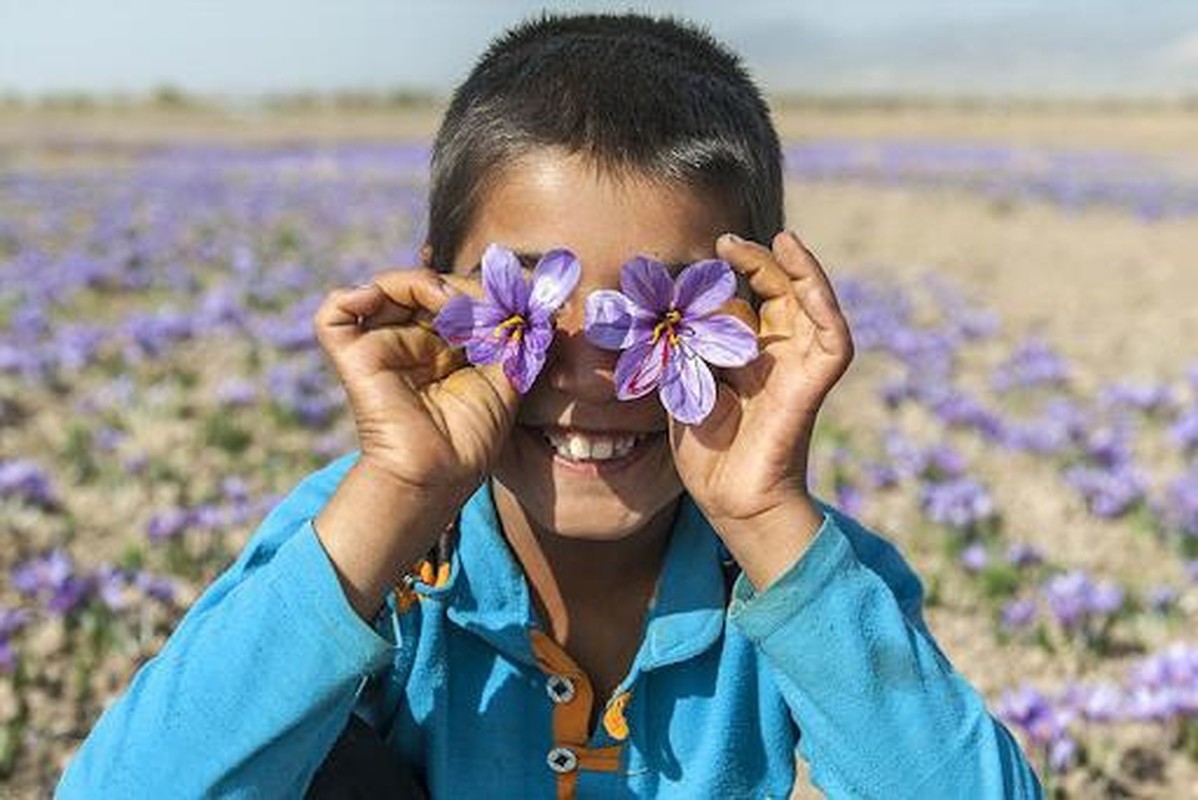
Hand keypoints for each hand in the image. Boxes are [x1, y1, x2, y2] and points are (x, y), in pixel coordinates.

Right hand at [313, 268, 519, 498]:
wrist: (440, 475)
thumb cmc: (471, 438)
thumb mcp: (506, 378)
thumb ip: (511, 338)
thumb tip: (529, 303)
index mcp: (444, 346)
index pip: (455, 296)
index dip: (481, 292)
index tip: (514, 306)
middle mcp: (411, 341)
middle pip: (424, 287)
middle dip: (460, 288)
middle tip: (488, 306)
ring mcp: (381, 346)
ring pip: (386, 288)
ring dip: (420, 283)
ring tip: (449, 303)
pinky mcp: (354, 357)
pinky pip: (334, 314)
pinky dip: (351, 295)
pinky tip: (381, 299)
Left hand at [669, 231, 853, 587]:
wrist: (729, 499)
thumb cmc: (708, 451)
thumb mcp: (685, 386)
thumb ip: (683, 350)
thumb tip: (666, 314)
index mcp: (751, 354)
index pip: (752, 298)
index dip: (736, 272)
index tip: (708, 252)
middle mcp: (780, 355)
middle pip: (783, 292)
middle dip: (759, 261)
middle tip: (725, 242)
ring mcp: (800, 369)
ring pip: (815, 305)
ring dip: (801, 270)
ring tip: (779, 241)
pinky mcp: (813, 387)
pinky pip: (835, 341)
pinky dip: (827, 306)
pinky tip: (807, 280)